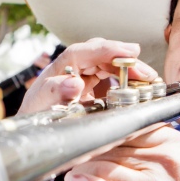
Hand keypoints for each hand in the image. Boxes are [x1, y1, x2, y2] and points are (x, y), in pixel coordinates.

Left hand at [17, 38, 157, 114]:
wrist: (31, 131)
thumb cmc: (33, 117)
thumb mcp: (40, 106)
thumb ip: (55, 92)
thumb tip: (75, 82)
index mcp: (60, 67)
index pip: (86, 51)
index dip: (108, 49)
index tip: (128, 52)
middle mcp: (73, 67)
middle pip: (103, 54)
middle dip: (126, 59)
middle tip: (146, 72)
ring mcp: (83, 75)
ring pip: (109, 64)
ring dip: (130, 69)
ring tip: (148, 78)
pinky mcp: (91, 86)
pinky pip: (110, 77)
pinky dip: (126, 79)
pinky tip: (139, 85)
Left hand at [64, 125, 179, 180]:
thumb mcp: (173, 165)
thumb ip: (141, 149)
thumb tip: (100, 139)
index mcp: (172, 142)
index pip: (125, 127)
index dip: (99, 134)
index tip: (83, 138)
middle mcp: (165, 160)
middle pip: (111, 147)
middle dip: (87, 154)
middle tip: (70, 159)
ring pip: (105, 168)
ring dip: (81, 171)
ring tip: (71, 174)